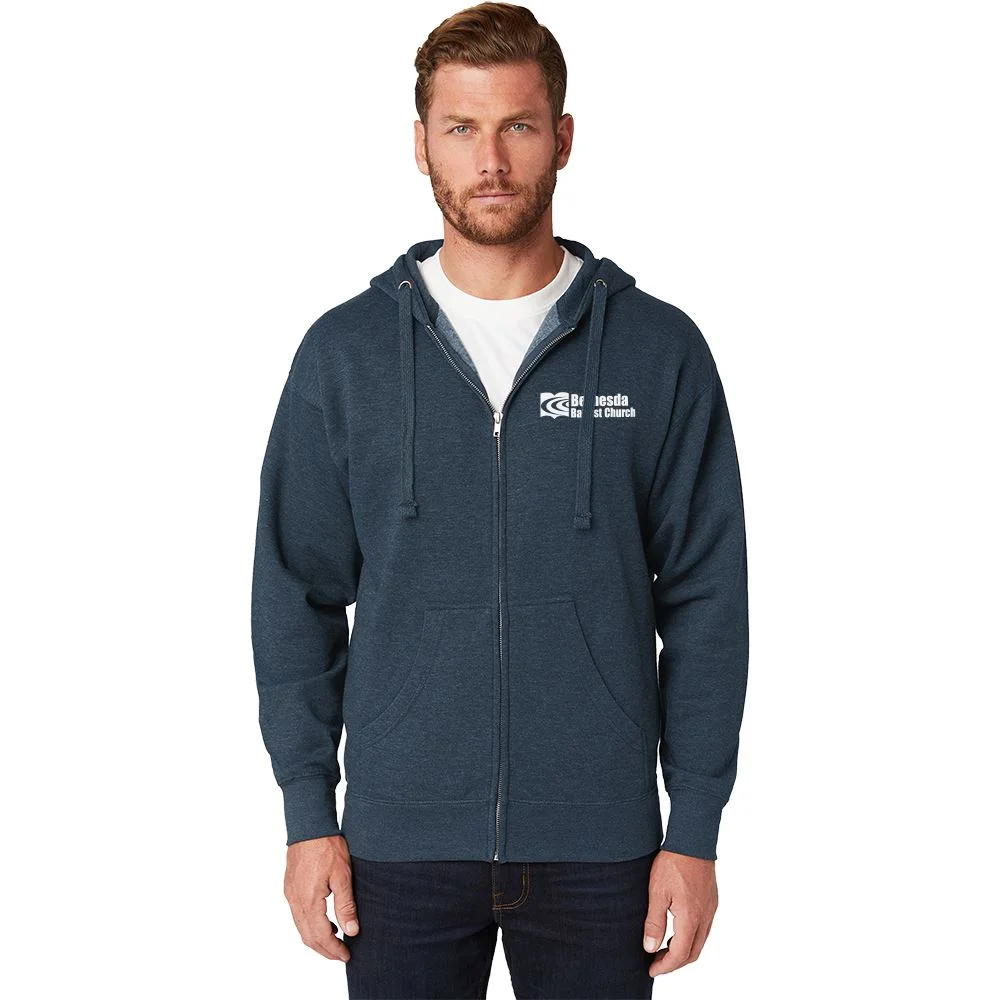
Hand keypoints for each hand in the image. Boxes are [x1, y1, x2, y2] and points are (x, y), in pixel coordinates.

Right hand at [284, 834, 359, 961]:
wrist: (309, 825)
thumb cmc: (327, 846)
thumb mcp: (342, 876)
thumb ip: (346, 905)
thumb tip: (351, 931)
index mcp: (308, 900)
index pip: (320, 935)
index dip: (333, 949)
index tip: (346, 955)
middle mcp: (295, 900)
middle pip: (307, 936)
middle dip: (324, 949)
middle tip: (341, 954)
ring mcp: (290, 894)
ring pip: (301, 927)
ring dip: (317, 938)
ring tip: (336, 940)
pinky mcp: (290, 887)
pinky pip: (298, 914)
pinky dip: (310, 924)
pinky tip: (325, 920)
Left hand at [644, 849, 717, 976]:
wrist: (693, 840)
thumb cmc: (673, 862)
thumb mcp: (657, 892)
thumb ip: (654, 922)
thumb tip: (649, 947)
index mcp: (691, 918)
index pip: (680, 954)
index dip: (665, 966)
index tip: (652, 970)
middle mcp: (705, 917)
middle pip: (693, 953)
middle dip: (674, 963)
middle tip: (656, 963)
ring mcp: (710, 909)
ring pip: (700, 941)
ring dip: (683, 951)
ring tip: (663, 949)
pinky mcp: (711, 901)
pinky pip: (704, 928)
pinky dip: (691, 937)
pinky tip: (677, 930)